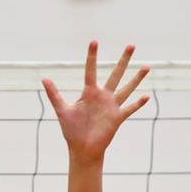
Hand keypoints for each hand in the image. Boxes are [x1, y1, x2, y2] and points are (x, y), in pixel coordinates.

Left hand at [43, 42, 149, 163]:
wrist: (81, 149)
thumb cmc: (72, 130)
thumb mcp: (62, 110)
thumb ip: (54, 95)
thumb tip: (44, 78)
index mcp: (89, 93)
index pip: (90, 71)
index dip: (92, 57)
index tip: (94, 42)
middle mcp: (103, 96)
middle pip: (115, 74)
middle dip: (123, 61)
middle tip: (131, 45)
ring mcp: (111, 106)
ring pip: (126, 89)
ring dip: (136, 79)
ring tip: (147, 67)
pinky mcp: (117, 118)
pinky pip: (129, 109)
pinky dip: (137, 104)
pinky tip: (146, 97)